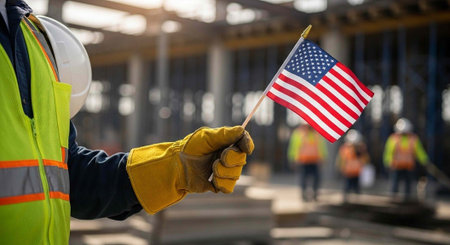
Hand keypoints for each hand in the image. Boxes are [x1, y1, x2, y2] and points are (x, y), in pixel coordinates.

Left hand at [126, 126, 253, 213]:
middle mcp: (227, 157)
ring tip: (211, 169)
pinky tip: (211, 180)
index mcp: (226, 143)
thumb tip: (242, 130)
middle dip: (231, 160)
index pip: (244, 142)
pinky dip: (221, 184)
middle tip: (219, 158)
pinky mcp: (219, 185)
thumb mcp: (206, 137)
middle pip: (241, 160)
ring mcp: (224, 171)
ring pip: (236, 175)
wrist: (176, 167)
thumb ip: (225, 134)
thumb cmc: (190, 148)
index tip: (247, 148)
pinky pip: (229, 187)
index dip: (247, 144)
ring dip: (223, 172)